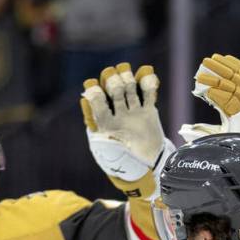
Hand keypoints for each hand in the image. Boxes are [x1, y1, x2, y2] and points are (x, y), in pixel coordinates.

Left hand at [81, 62, 173, 198]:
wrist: (148, 165)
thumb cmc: (124, 160)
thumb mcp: (107, 149)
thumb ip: (100, 134)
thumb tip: (90, 113)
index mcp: (105, 122)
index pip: (97, 101)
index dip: (95, 92)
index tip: (93, 86)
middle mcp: (117, 113)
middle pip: (115, 91)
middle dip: (113, 83)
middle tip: (115, 80)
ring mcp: (133, 110)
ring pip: (130, 87)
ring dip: (128, 78)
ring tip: (128, 75)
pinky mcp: (148, 110)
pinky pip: (148, 93)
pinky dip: (148, 83)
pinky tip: (147, 75)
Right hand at [179, 54, 239, 181]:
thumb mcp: (221, 139)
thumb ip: (202, 134)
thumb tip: (181, 131)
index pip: (228, 100)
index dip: (215, 93)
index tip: (201, 87)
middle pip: (233, 84)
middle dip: (217, 73)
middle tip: (203, 65)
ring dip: (225, 66)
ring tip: (212, 59)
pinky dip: (237, 65)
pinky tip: (227, 59)